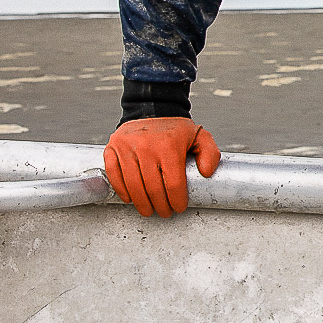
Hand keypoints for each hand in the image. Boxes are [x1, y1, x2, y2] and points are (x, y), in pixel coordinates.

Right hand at [104, 117, 220, 217]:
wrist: (153, 110)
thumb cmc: (177, 130)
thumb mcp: (200, 137)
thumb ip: (210, 155)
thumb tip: (206, 173)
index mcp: (169, 145)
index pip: (173, 183)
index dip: (176, 200)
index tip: (179, 208)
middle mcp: (146, 146)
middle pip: (152, 187)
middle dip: (160, 205)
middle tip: (165, 212)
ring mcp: (126, 147)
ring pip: (132, 184)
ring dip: (141, 203)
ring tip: (149, 210)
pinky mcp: (112, 148)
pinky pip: (114, 174)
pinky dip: (121, 190)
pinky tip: (130, 199)